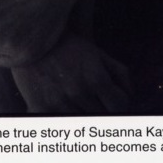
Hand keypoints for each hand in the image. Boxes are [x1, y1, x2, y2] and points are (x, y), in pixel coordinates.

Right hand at [11, 33, 131, 114]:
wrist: (31, 37)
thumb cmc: (67, 44)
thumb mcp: (97, 52)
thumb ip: (119, 72)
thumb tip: (131, 95)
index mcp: (96, 78)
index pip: (120, 105)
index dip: (120, 104)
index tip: (113, 102)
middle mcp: (80, 92)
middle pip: (102, 115)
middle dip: (102, 109)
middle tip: (95, 103)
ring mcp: (60, 102)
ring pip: (82, 122)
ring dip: (83, 115)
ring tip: (78, 106)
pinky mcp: (41, 107)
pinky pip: (58, 125)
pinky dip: (62, 123)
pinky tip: (62, 116)